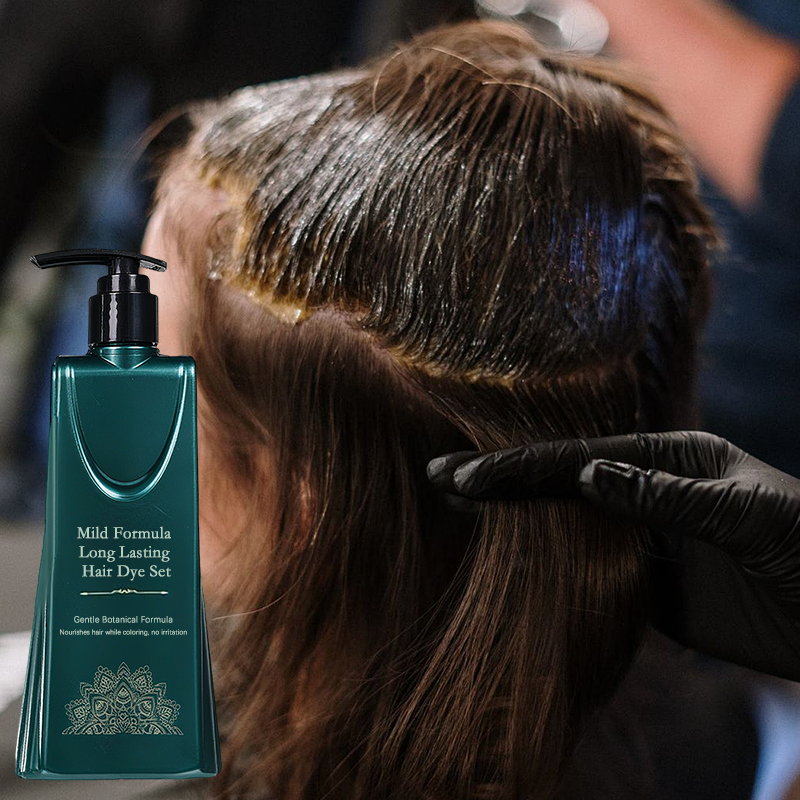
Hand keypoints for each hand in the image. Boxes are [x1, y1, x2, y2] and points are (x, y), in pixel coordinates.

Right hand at [427, 431, 799, 680]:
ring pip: (568, 527)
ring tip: (455, 508)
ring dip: (515, 520)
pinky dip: (548, 569)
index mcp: (671, 460)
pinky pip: (590, 575)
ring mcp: (647, 541)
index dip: (522, 466)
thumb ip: (666, 497)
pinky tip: (508, 561)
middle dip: (502, 482)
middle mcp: (649, 492)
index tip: (466, 473)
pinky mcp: (652, 590)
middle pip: (563, 485)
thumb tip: (586, 472)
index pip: (581, 459)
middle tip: (438, 476)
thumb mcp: (748, 514)